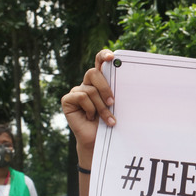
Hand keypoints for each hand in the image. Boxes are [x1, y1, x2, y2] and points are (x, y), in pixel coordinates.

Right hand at [61, 49, 116, 165]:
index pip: (99, 62)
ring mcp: (76, 91)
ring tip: (107, 119)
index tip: (112, 56)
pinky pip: (81, 97)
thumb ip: (115, 91)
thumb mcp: (115, 104)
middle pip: (93, 73)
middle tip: (112, 103)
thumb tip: (127, 79)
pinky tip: (90, 117)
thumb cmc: (109, 121)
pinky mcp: (67, 100)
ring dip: (101, 106)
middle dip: (105, 88)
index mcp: (100, 81)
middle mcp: (87, 83)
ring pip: (90, 89)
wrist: (98, 139)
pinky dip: (89, 108)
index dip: (103, 55)